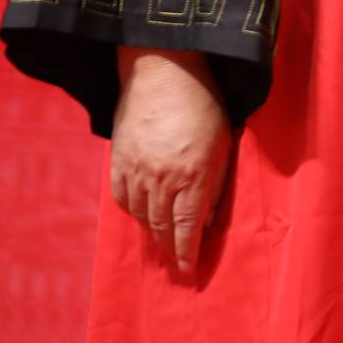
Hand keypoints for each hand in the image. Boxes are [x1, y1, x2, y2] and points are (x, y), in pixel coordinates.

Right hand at [109, 47, 232, 275]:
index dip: (186, 253)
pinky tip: (140, 217)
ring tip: (160, 246)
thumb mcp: (224, 142)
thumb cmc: (204, 102)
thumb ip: (217, 184)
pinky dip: (132, 212)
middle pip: (162, 226)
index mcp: (192, 175)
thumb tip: (208, 220)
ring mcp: (136, 170)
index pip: (187, 227)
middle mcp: (161, 178)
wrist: (163, 71)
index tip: (188, 271)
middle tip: (174, 266)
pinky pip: (122, 198)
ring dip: (151, 233)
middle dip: (169, 249)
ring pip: (141, 215)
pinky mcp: (118, 160)